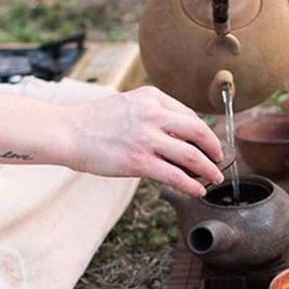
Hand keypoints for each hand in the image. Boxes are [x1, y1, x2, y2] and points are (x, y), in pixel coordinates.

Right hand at [65, 86, 224, 196]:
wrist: (68, 132)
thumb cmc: (95, 122)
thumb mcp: (128, 104)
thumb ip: (153, 113)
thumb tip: (179, 133)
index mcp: (152, 97)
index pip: (189, 115)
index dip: (203, 132)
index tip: (208, 144)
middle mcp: (153, 115)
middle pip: (198, 132)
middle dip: (214, 148)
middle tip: (220, 159)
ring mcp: (147, 138)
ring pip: (191, 156)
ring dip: (208, 170)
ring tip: (214, 178)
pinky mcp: (139, 161)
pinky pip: (175, 175)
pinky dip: (191, 185)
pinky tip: (197, 191)